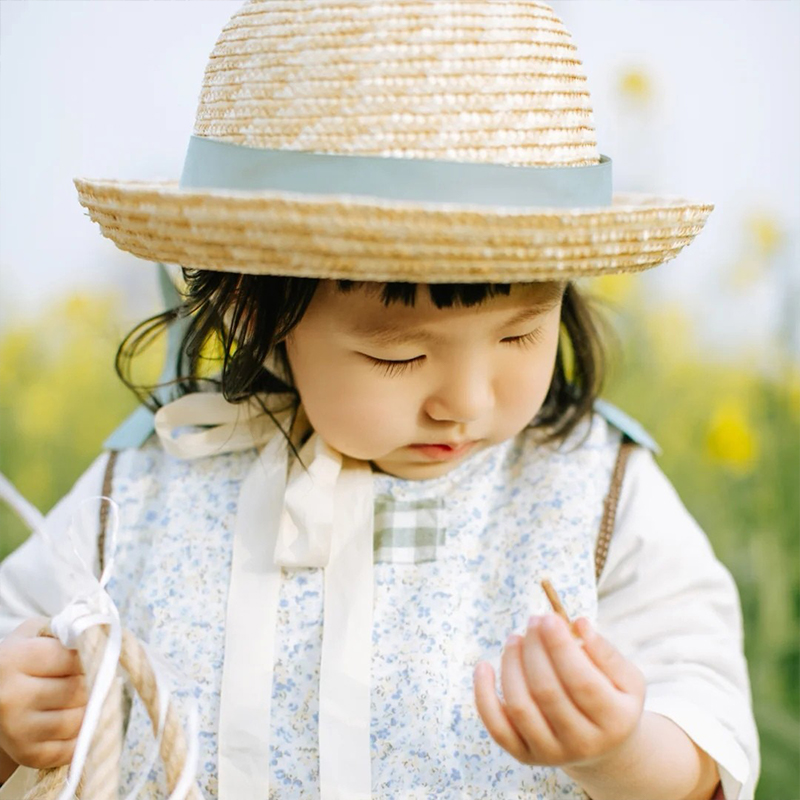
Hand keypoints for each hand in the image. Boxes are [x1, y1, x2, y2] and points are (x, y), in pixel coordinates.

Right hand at [0, 617, 87, 771]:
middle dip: (94, 682)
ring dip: (92, 707)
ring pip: (79, 718)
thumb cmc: (23, 661)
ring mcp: (18, 730)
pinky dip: (84, 733)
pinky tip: (78, 719)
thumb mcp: (35, 634)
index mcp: (13, 660)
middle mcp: (11, 697)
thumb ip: (65, 628)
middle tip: (92, 676)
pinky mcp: (28, 754)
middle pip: (79, 690)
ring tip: (86, 696)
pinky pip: (73, 746)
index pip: (73, 658)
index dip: (91, 656)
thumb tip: (100, 633)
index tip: (92, 654)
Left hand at [473, 613, 644, 768]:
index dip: (561, 647)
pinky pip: (497, 728)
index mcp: (614, 721)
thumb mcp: (626, 679)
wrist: (602, 747)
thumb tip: (579, 624)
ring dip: (511, 665)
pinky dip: (484, 696)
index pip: (582, 682)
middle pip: (547, 692)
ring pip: (520, 707)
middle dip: (534, 649)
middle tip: (532, 621)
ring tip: (514, 638)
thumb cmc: (611, 699)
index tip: (548, 618)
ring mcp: (551, 754)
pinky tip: (484, 666)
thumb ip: (605, 652)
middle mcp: (583, 744)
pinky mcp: (525, 756)